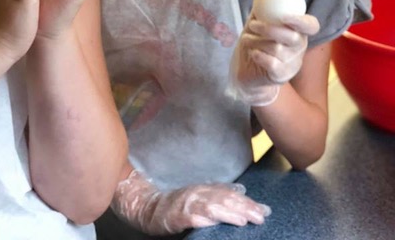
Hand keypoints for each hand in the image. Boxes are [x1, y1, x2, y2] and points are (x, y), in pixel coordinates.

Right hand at [111, 169, 270, 234]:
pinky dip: (200, 219)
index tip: (266, 212)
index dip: (248, 203)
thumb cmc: (177, 205)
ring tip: (242, 219)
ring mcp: (186, 204)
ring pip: (210, 207)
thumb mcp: (200, 197)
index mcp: (205, 190)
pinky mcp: (175, 215)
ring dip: (227, 212)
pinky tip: (210, 223)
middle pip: (224, 199)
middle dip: (243, 208)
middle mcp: (198, 194)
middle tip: (260, 217)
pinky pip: (189, 216)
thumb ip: (219, 194)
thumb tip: (242, 191)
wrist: (147, 206)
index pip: (231, 195)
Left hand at [228, 0, 319, 105]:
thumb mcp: (260, 14)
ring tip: (247, 39)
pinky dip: (259, 56)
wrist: (247, 69)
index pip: (311, 26)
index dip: (302, 21)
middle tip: (253, 24)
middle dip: (271, 29)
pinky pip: (272, 64)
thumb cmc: (257, 38)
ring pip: (278, 50)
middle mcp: (299, 47)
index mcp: (298, 31)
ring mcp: (292, 63)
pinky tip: (253, 53)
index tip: (285, 16)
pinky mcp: (281, 76)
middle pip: (293, 38)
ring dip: (257, 42)